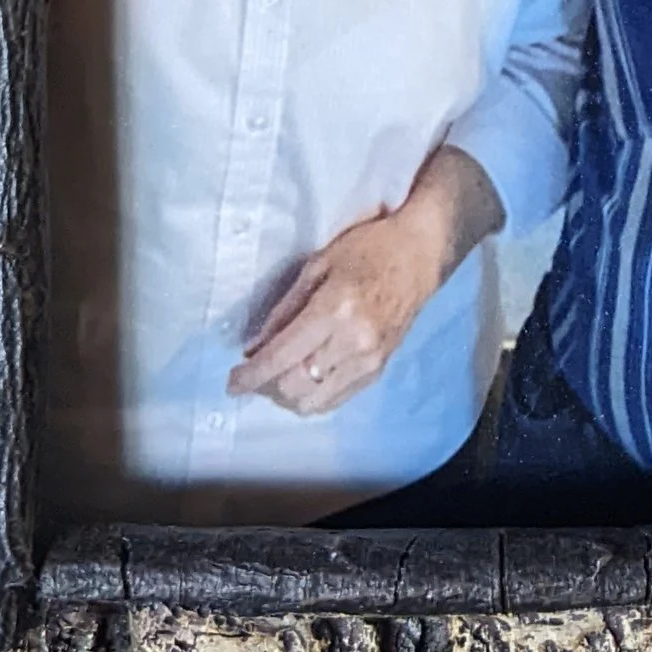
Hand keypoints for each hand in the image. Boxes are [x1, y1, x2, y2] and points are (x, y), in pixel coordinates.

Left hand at [229, 147, 505, 416]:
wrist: (420, 255)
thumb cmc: (368, 249)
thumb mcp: (318, 265)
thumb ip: (284, 309)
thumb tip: (255, 347)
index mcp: (335, 310)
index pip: (282, 356)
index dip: (251, 375)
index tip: (231, 383)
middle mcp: (354, 342)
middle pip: (294, 386)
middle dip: (265, 386)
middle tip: (252, 373)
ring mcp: (370, 361)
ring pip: (314, 402)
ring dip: (287, 395)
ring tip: (277, 377)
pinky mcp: (379, 371)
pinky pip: (336, 401)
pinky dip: (312, 397)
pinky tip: (303, 379)